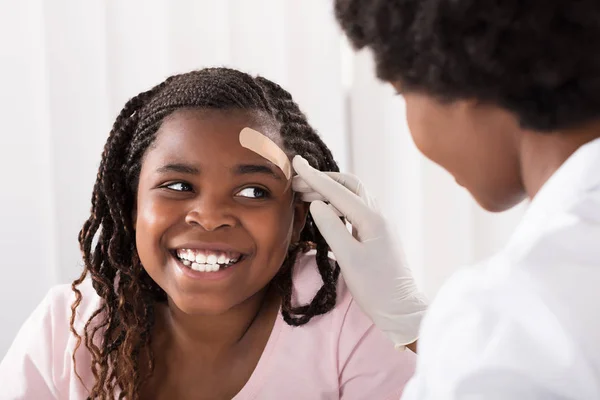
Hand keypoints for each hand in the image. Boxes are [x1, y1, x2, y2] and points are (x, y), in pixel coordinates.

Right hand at [292, 156, 427, 347]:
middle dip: (323, 180)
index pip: (338, 191)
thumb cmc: (376, 288)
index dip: (315, 177)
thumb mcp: (349, 258)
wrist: (401, 310)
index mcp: (372, 219)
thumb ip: (331, 228)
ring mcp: (378, 226)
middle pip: (349, 186)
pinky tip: (326, 212)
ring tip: (306, 195)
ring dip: (330, 192)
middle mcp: (378, 217)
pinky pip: (355, 211)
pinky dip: (337, 206)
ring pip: (353, 198)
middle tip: (298, 182)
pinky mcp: (376, 237)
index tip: (296, 162)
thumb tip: (316, 204)